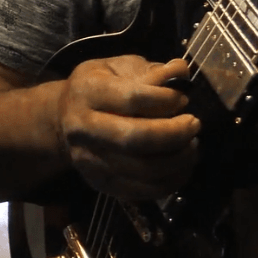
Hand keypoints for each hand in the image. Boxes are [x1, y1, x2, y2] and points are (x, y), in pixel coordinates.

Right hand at [57, 55, 199, 199]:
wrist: (62, 120)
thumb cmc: (99, 86)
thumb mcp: (119, 66)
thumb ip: (151, 70)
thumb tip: (182, 71)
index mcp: (88, 91)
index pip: (131, 99)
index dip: (165, 100)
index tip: (183, 98)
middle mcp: (84, 127)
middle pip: (135, 138)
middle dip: (173, 134)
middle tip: (194, 124)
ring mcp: (90, 160)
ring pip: (141, 169)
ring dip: (177, 160)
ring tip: (192, 145)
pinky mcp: (99, 184)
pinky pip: (141, 191)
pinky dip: (170, 182)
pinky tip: (182, 166)